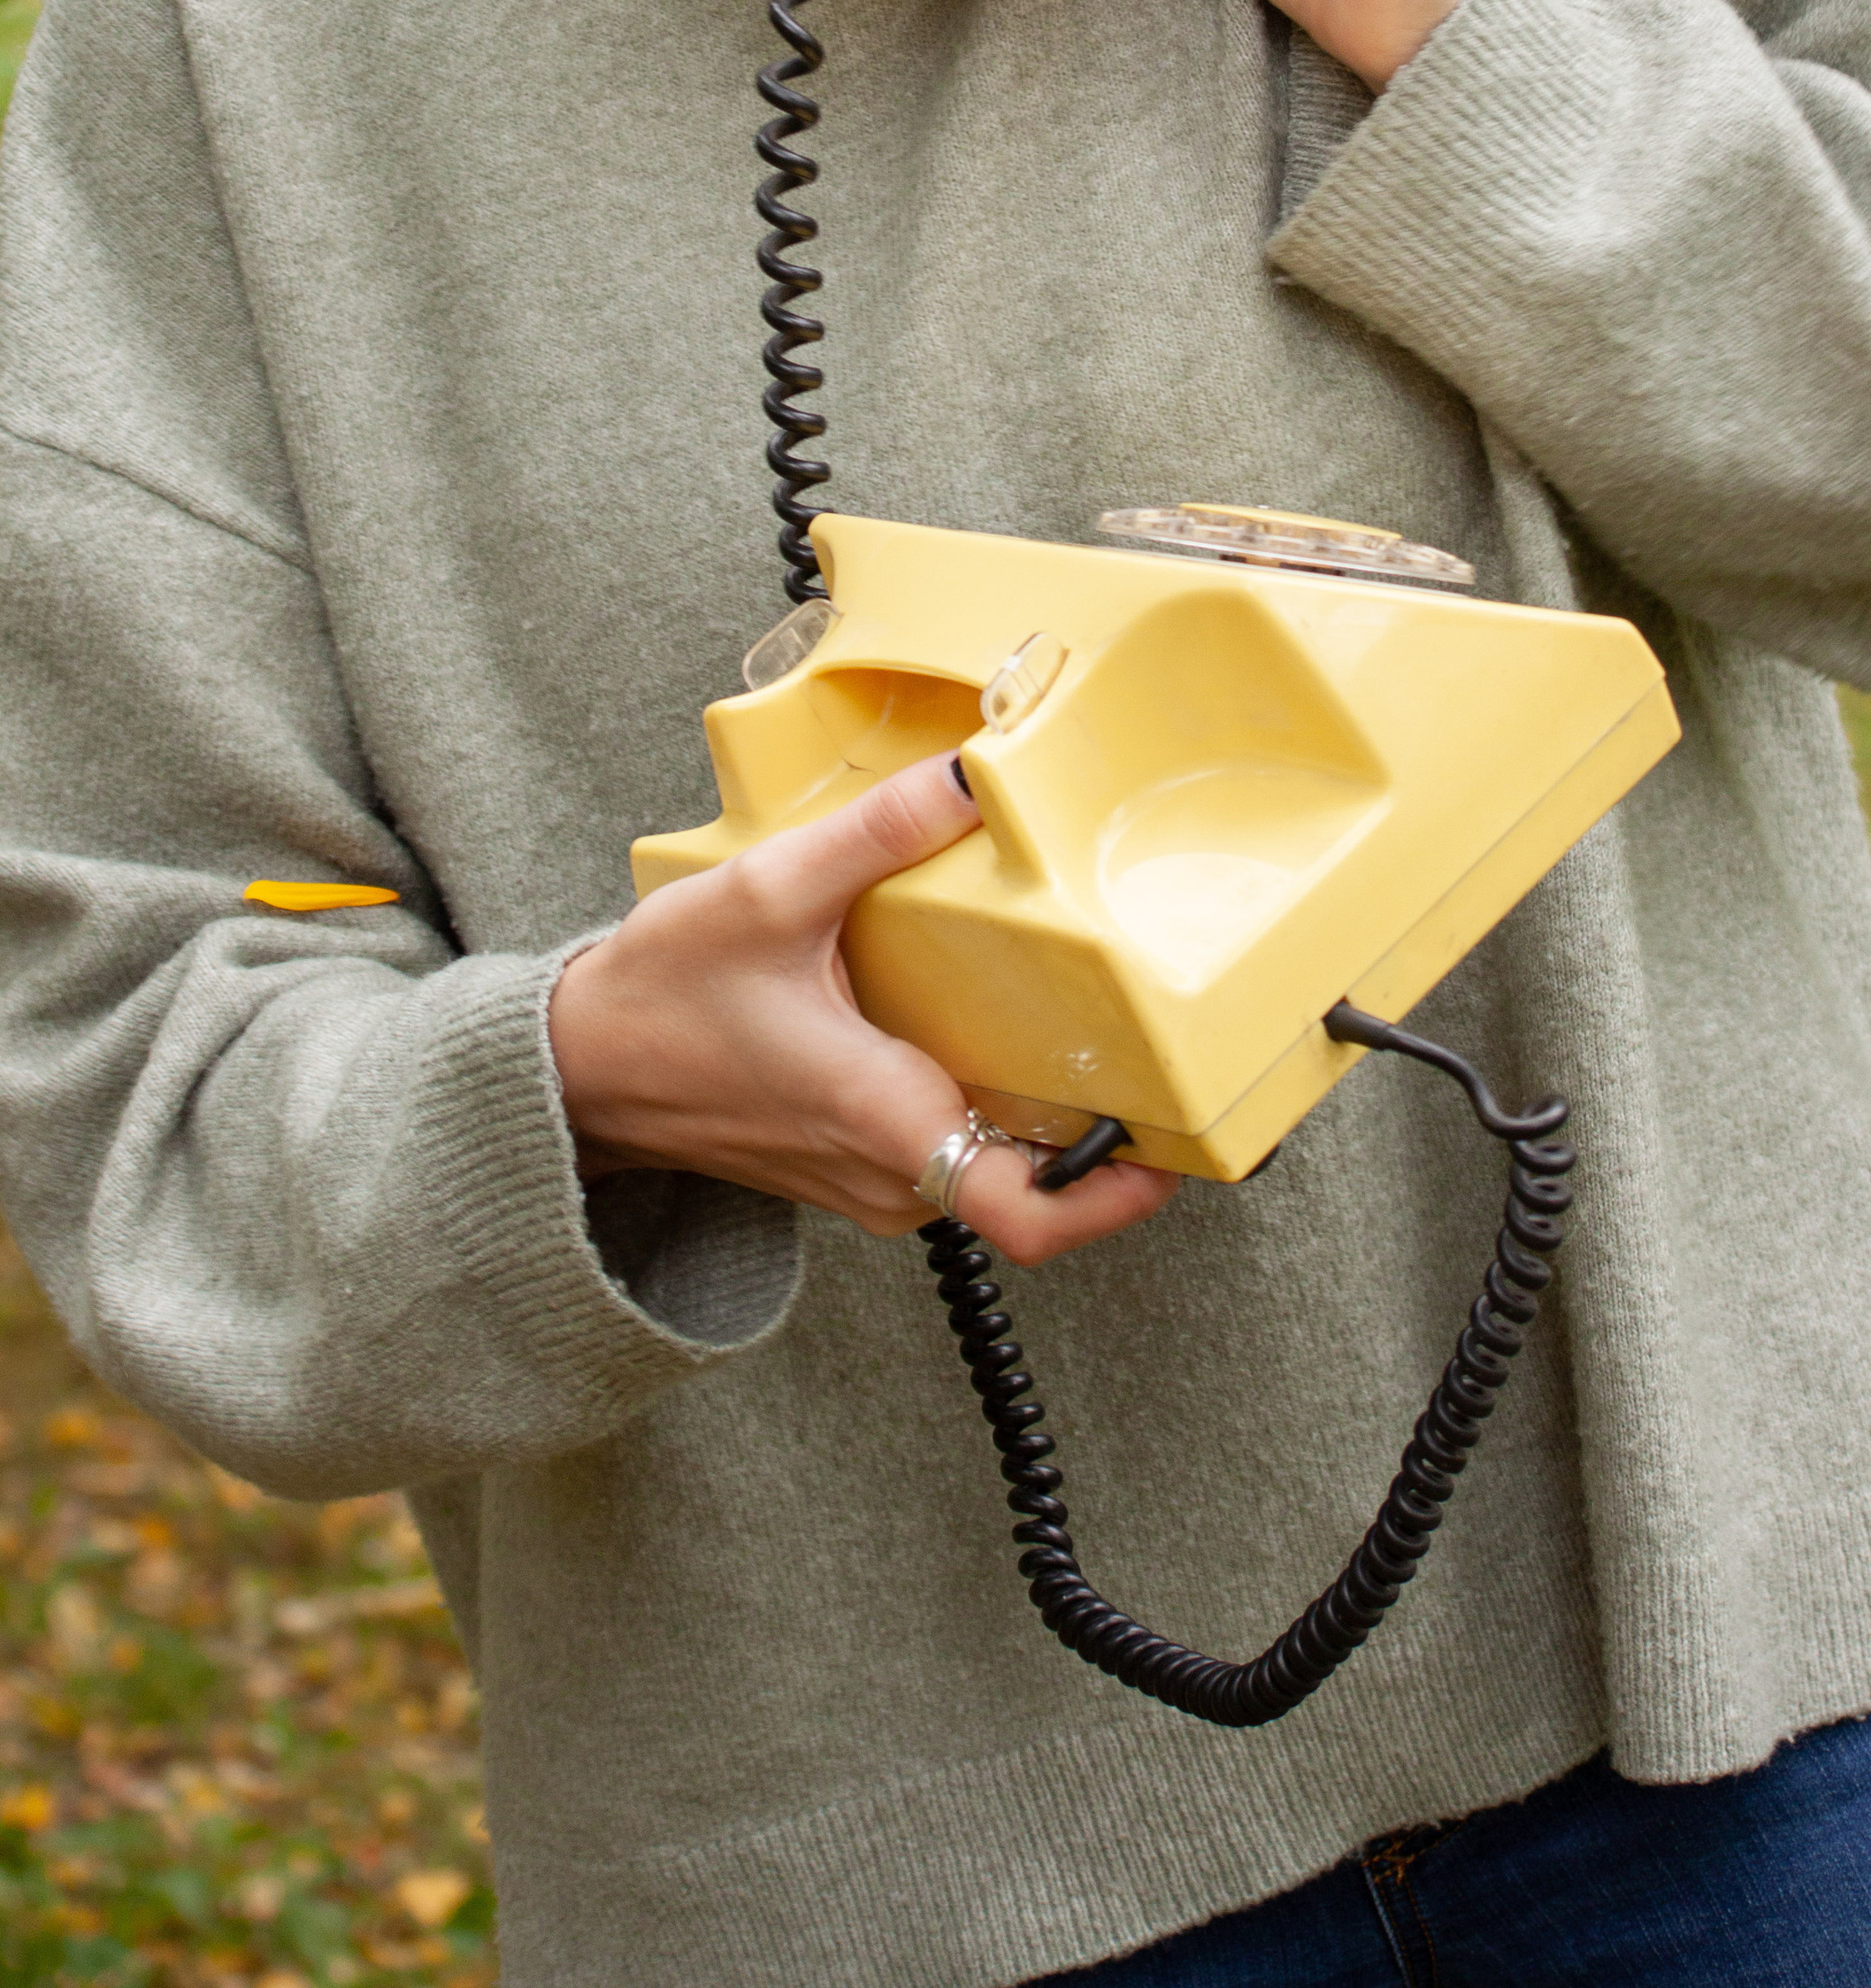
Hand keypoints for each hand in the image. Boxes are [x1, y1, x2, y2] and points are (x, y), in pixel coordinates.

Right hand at [547, 753, 1177, 1264]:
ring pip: (988, 1166)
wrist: (576, 1069)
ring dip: (1040, 1115)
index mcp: (883, 1117)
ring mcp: (869, 1177)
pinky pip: (947, 1150)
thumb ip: (879, 832)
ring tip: (1094, 1034)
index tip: (1177, 1148)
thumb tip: (971, 773)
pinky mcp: (852, 1161)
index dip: (1116, 1195)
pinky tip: (995, 1029)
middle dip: (1100, 1133)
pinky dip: (984, 1103)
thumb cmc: (658, 999)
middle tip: (1162, 1055)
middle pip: (1030, 1185)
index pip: (1027, 1214)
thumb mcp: (769, 891)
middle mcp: (887, 1170)